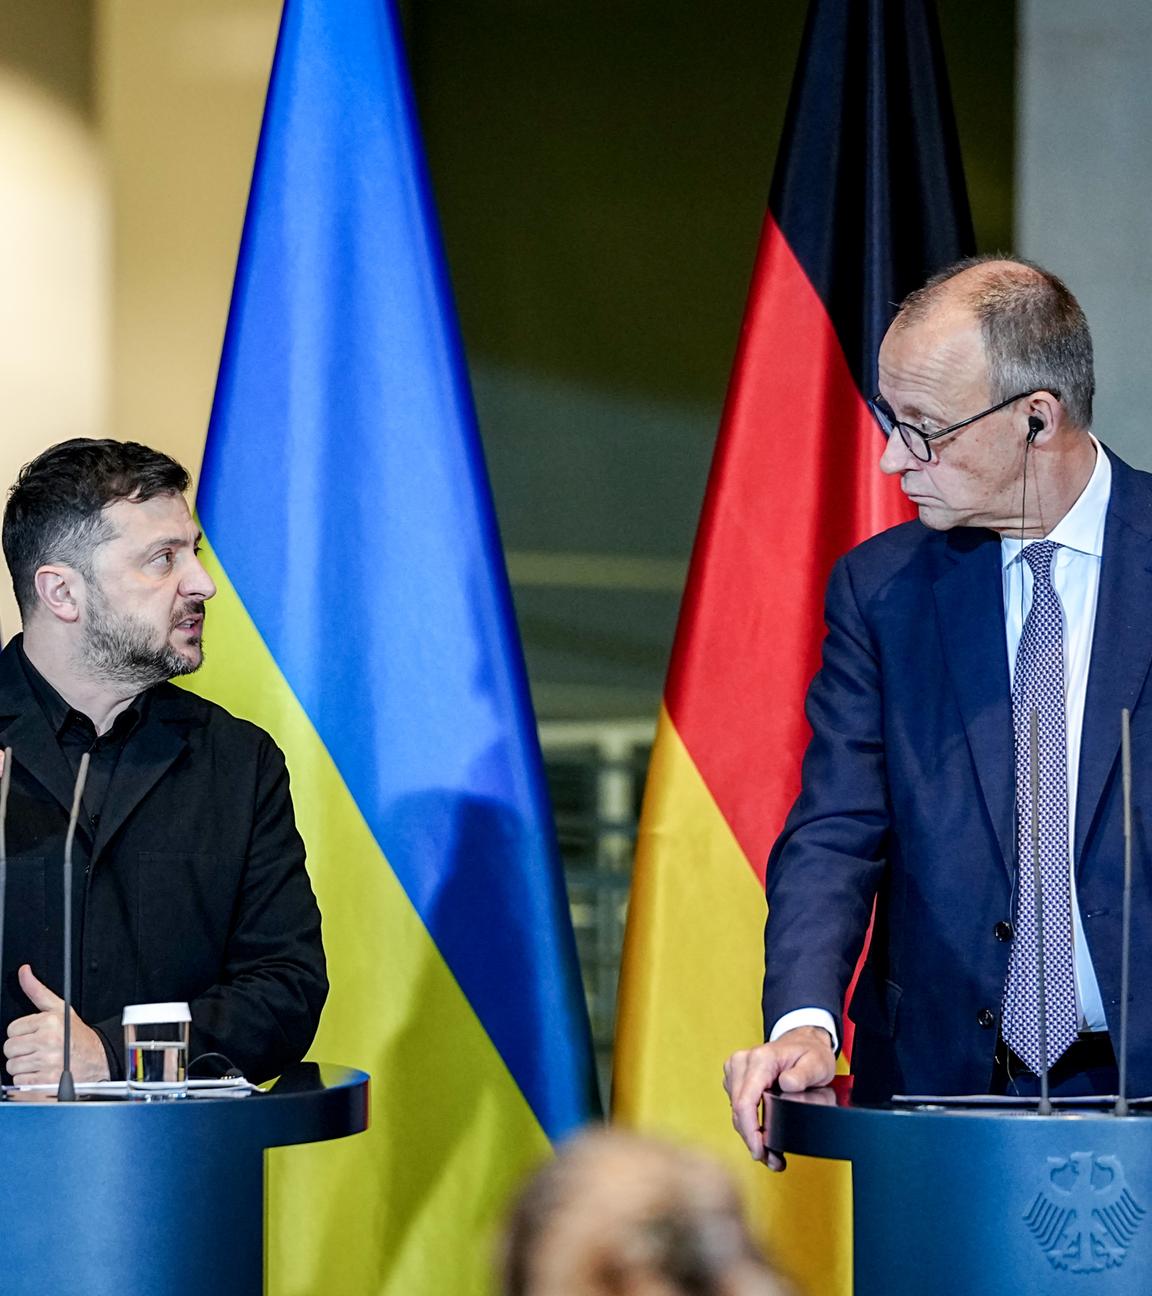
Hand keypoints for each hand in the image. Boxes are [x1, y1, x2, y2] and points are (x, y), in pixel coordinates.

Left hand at [4, 965, 110, 1084]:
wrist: (97, 1059)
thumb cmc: (76, 1035)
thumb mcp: (59, 1008)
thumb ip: (36, 990)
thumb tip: (23, 971)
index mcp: (49, 1022)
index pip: (12, 1029)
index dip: (22, 1032)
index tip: (35, 1035)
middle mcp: (48, 1041)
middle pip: (9, 1048)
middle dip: (20, 1049)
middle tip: (37, 1048)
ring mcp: (46, 1062)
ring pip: (12, 1065)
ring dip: (23, 1065)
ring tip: (40, 1060)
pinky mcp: (45, 1081)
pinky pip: (19, 1081)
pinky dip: (27, 1079)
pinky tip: (42, 1072)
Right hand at [723, 1027, 836, 1167]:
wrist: (802, 1042)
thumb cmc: (810, 1053)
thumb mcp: (817, 1063)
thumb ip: (804, 1075)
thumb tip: (786, 1085)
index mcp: (760, 1059)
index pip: (744, 1101)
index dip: (750, 1131)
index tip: (760, 1151)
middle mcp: (742, 1062)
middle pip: (738, 1111)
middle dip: (752, 1140)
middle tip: (772, 1161)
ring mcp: (736, 1069)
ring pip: (736, 1112)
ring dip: (750, 1135)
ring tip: (771, 1154)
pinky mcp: (735, 1078)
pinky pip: (738, 1107)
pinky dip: (749, 1124)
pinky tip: (762, 1136)